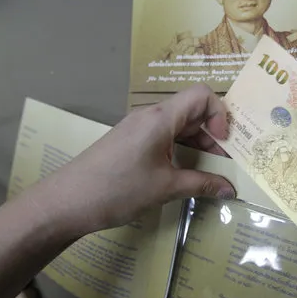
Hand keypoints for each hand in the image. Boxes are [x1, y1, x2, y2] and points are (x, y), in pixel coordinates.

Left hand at [38, 85, 235, 232]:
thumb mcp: (165, 188)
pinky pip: (164, 138)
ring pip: (179, 127)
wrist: (66, 202)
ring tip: (209, 174)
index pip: (201, 95)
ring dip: (198, 146)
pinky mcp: (130, 142)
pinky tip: (185, 174)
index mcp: (160, 118)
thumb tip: (231, 190)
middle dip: (213, 136)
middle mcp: (150, 117)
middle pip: (192, 112)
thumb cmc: (118, 189)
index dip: (220, 114)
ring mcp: (138, 129)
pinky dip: (180, 152)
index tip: (224, 143)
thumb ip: (202, 184)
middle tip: (226, 164)